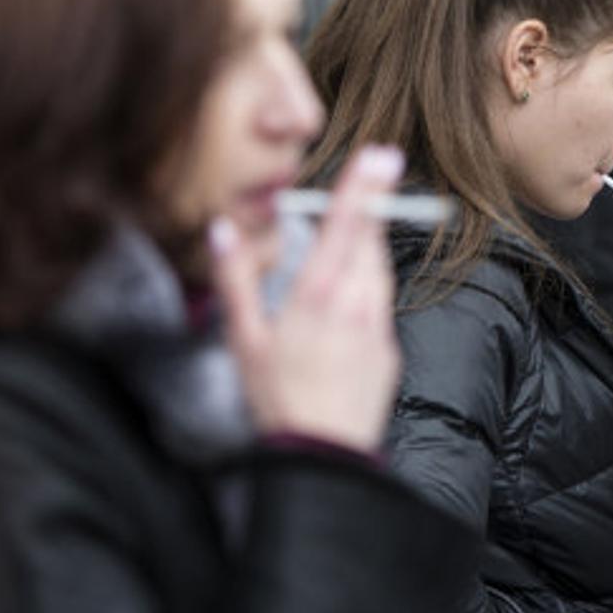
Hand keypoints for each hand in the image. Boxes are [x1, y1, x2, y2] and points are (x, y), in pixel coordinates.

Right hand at [212, 145, 403, 453]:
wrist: (324, 456)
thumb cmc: (276, 399)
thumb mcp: (244, 341)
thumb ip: (235, 281)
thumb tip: (223, 231)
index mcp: (314, 298)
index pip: (343, 230)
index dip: (362, 190)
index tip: (380, 156)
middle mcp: (353, 305)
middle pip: (369, 240)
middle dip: (375, 200)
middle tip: (384, 161)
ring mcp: (377, 326)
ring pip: (379, 269)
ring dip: (371, 242)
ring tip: (363, 221)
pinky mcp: (390, 347)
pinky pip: (381, 302)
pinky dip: (369, 284)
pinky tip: (351, 289)